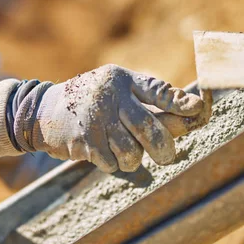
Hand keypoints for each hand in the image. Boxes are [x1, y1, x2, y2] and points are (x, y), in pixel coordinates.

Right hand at [14, 64, 208, 172]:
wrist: (44, 111)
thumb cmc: (92, 100)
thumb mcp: (116, 87)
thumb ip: (148, 98)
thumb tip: (190, 112)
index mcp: (121, 80)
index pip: (156, 91)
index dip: (179, 103)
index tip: (199, 110)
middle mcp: (109, 97)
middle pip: (148, 129)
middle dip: (163, 148)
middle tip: (166, 156)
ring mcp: (94, 120)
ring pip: (131, 152)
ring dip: (134, 158)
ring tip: (125, 151)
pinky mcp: (82, 142)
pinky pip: (111, 163)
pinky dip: (112, 163)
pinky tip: (103, 152)